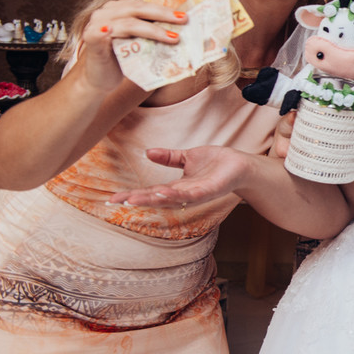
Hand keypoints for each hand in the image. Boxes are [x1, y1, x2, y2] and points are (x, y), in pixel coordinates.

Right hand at [80, 0, 187, 92]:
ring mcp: (96, 23)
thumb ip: (153, 32)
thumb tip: (182, 27)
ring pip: (129, 23)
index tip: (186, 11)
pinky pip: (106, 33)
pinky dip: (118, 33)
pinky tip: (129, 35)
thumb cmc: (122, 61)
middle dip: (163, 13)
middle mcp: (106, 12)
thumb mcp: (140, 43)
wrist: (101, 80)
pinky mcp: (90, 38)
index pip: (143, 3)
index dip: (164, 6)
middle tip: (184, 19)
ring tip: (174, 37)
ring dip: (154, 30)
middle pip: (137, 7)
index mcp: (118, 9)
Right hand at [107, 145, 253, 206]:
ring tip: (132, 199)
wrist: (241, 165)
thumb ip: (170, 157)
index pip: (150, 191)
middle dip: (136, 199)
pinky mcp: (208, 191)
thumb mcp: (188, 158)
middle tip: (116, 201)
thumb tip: (148, 152)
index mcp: (177, 187)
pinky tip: (163, 192)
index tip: (112, 198)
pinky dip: (176, 194)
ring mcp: (196, 194)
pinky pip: (190, 194)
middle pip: (156, 198)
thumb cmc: (216, 163)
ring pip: (170, 199)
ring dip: (152, 199)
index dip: (132, 195)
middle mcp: (184, 194)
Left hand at [270, 111, 353, 180]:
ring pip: (353, 154)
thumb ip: (288, 123)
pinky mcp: (331, 169)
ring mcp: (334, 155)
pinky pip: (347, 171)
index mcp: (325, 127)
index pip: (346, 122)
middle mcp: (333, 140)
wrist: (278, 160)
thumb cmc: (285, 140)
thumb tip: (294, 115)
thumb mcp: (285, 129)